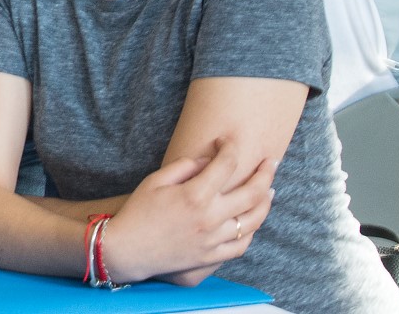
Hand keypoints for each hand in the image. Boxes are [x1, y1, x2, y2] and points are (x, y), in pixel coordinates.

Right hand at [102, 140, 274, 283]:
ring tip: (269, 190)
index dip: (229, 147)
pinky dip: (251, 232)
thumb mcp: (155, 181)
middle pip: (251, 192)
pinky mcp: (212, 256)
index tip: (227, 141)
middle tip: (271, 162)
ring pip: (253, 220)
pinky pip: (242, 245)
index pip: (225, 165)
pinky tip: (252, 221)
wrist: (128, 250)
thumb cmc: (138, 212)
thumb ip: (185, 167)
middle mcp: (210, 217)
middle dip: (265, 173)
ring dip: (266, 202)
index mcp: (194, 195)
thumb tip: (209, 161)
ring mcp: (214, 239)